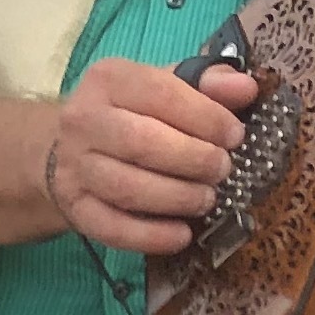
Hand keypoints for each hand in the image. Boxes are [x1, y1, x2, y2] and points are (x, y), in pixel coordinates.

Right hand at [43, 55, 258, 256]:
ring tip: (206, 199)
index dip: (205, 116)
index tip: (234, 136)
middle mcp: (83, 119)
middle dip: (193, 160)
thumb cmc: (131, 113)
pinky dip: (151, 236)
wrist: (69, 147)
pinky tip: (182, 234)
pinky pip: (112, 227)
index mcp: (109, 79)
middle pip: (141, 142)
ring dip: (177, 198)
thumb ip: (208, 84)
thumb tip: (246, 89)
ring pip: (126, 188)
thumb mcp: (165, 87)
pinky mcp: (74, 207)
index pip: (160, 93)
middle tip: (222, 170)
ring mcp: (74, 166)